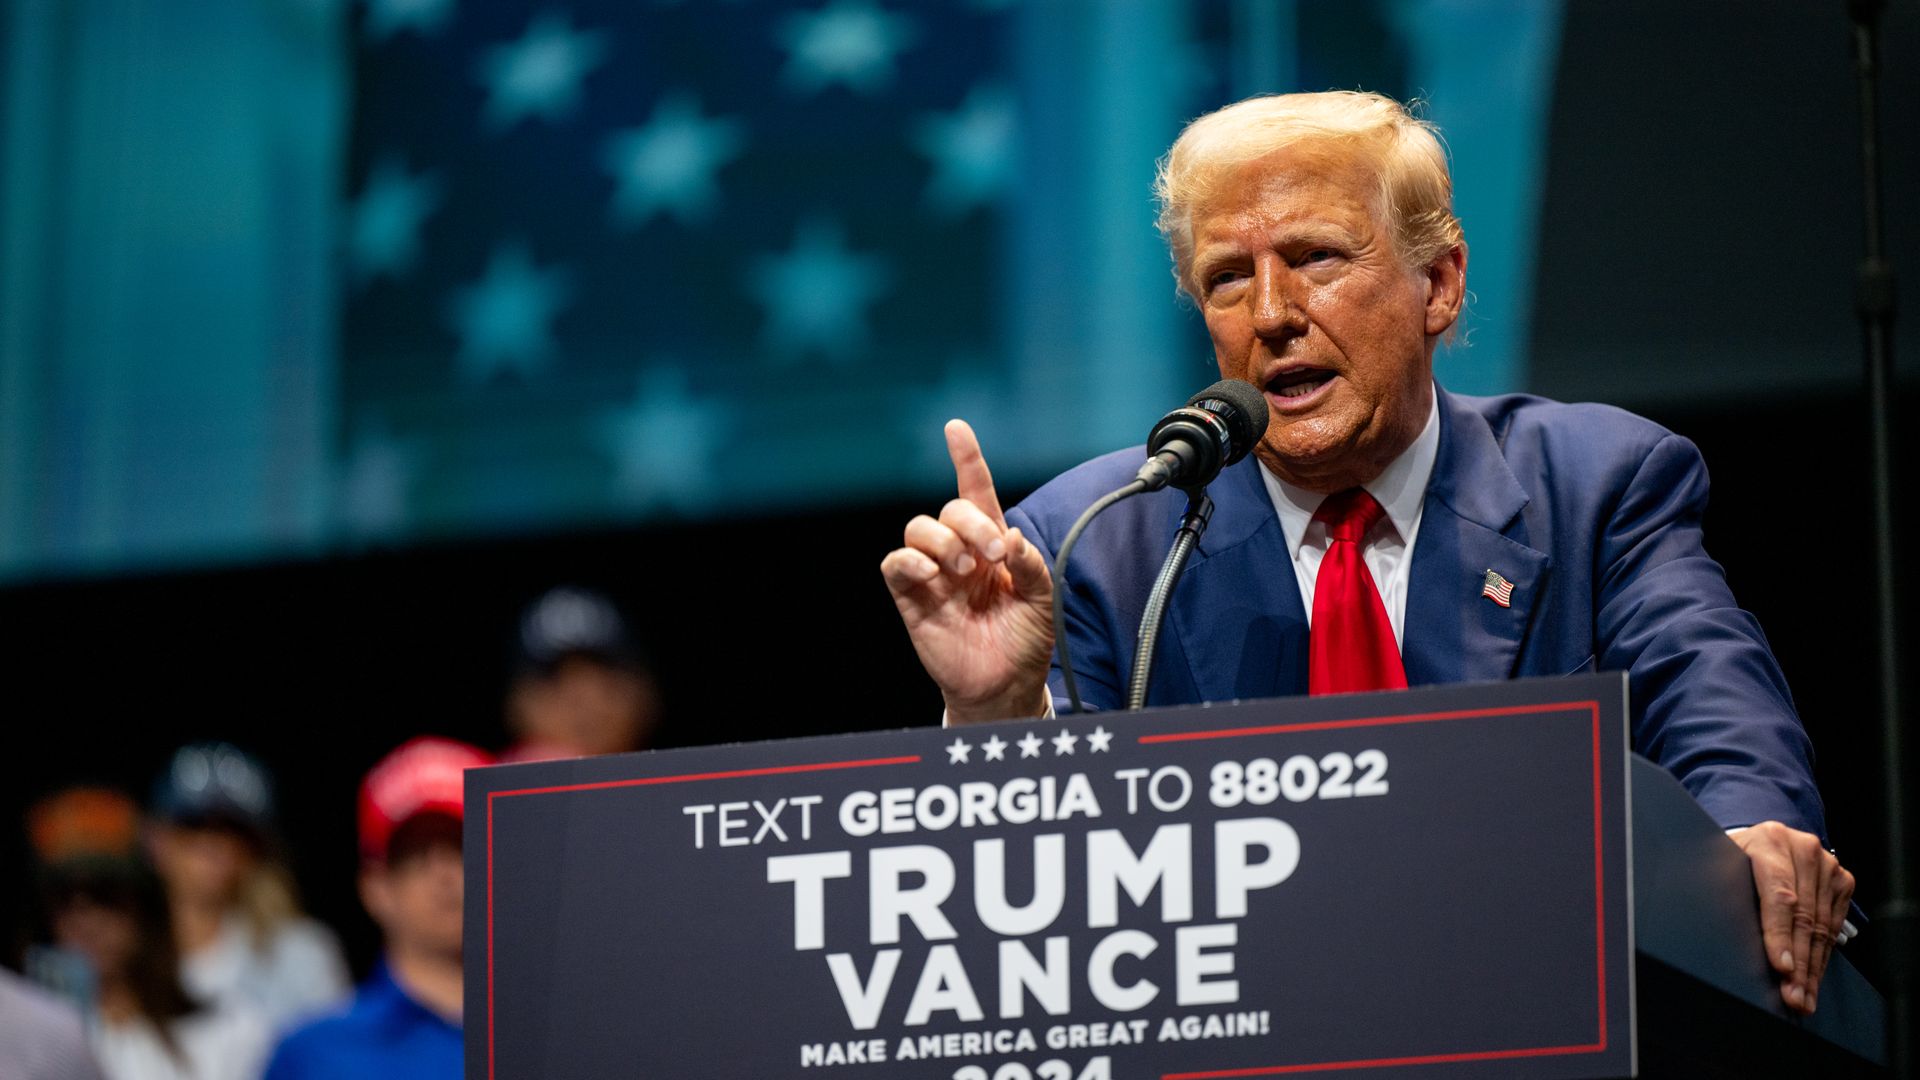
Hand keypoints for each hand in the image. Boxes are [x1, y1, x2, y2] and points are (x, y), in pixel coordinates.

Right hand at [880, 420, 1054, 723]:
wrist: (1006, 685)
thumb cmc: (1024, 640)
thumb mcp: (1043, 599)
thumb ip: (1031, 564)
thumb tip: (1010, 539)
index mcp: (991, 544)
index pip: (976, 492)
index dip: (966, 458)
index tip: (956, 428)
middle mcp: (959, 552)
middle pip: (951, 509)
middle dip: (972, 522)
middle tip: (992, 555)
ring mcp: (933, 574)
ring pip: (919, 528)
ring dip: (944, 540)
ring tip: (965, 570)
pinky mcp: (912, 598)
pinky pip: (895, 564)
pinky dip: (911, 560)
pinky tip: (934, 574)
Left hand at [1729, 820, 1854, 1013]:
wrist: (1762, 841)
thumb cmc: (1735, 857)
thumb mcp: (1721, 864)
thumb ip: (1722, 889)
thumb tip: (1711, 928)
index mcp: (1769, 841)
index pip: (1779, 896)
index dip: (1780, 935)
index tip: (1780, 967)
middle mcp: (1804, 850)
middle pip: (1804, 918)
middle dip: (1797, 963)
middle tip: (1793, 996)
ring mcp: (1827, 865)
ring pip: (1822, 928)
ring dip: (1812, 968)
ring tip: (1803, 997)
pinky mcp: (1842, 881)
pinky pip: (1834, 927)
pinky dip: (1822, 957)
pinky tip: (1813, 978)